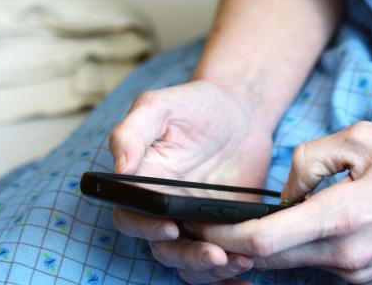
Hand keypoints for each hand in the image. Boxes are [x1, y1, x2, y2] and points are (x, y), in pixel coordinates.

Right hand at [110, 80, 271, 282]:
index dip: (145, 228)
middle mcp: (164, 206)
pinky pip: (222, 255)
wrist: (240, 110)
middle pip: (163, 248)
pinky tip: (251, 264)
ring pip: (191, 261)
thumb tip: (120, 170)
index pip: (130, 216)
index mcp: (143, 182)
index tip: (170, 227)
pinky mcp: (223, 225)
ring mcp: (194, 219)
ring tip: (241, 261)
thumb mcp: (160, 105)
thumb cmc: (196, 104)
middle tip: (215, 255)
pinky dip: (232, 268)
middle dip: (187, 258)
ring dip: (212, 270)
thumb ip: (132, 132)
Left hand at [187, 121, 371, 283]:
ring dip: (265, 248)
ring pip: (292, 264)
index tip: (199, 226)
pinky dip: (296, 250)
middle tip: (209, 226)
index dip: (224, 237)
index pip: (264, 241)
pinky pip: (317, 265)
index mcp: (341, 217)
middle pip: (270, 260)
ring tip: (248, 223)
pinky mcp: (366, 277)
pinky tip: (293, 227)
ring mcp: (357, 272)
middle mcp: (346, 255)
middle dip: (234, 246)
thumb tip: (285, 195)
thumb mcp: (357, 139)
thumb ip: (307, 162)